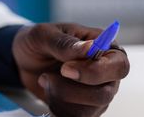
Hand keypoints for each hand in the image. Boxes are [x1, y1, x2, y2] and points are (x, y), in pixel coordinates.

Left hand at [12, 23, 129, 116]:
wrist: (24, 58)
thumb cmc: (39, 40)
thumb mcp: (44, 35)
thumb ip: (66, 43)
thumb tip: (91, 47)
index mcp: (105, 47)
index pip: (118, 65)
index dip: (94, 71)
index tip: (65, 69)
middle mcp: (106, 73)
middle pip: (106, 93)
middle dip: (72, 90)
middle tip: (48, 77)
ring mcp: (97, 92)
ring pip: (89, 109)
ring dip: (60, 96)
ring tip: (44, 78)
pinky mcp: (84, 107)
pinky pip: (77, 116)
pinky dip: (57, 106)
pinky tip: (48, 90)